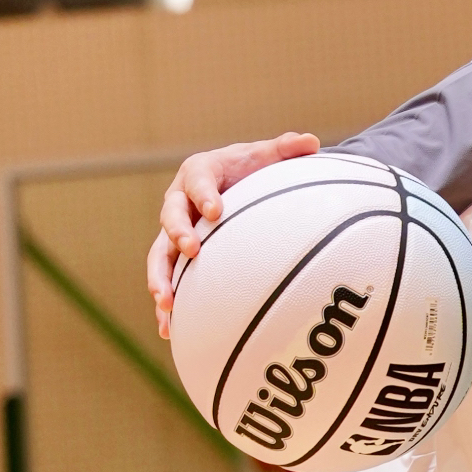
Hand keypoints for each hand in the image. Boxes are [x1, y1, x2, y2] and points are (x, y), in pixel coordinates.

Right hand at [147, 131, 319, 333]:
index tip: (216, 210)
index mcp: (198, 173)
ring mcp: (173, 231)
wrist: (231, 182)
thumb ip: (284, 149)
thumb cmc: (248, 169)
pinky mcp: (175, 256)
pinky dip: (166, 304)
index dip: (204, 194)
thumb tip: (312, 142)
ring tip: (166, 303)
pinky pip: (167, 280)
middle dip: (178, 234)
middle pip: (170, 217)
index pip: (198, 181)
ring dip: (160, 278)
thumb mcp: (264, 156)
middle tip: (193, 250)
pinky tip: (167, 329)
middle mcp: (178, 201)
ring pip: (159, 255)